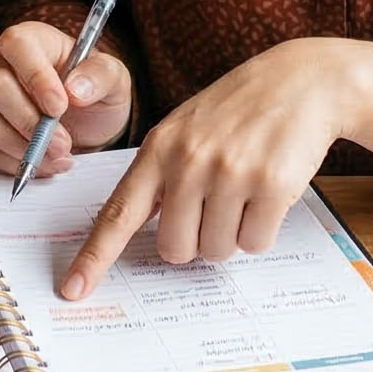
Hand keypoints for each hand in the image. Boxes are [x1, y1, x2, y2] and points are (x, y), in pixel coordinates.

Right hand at [0, 20, 132, 178]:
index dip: (35, 76)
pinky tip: (44, 163)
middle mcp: (0, 63)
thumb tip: (77, 88)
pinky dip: (16, 162)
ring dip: (24, 147)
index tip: (59, 106)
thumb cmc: (96, 90)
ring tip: (59, 155)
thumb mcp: (114, 78)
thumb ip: (102, 75)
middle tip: (63, 143)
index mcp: (31, 39)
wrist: (90, 122)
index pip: (17, 45)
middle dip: (31, 123)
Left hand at [60, 38, 360, 298]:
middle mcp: (188, 161)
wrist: (299, 82)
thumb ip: (160, 176)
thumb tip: (140, 234)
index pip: (117, 214)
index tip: (72, 290)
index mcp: (158, 149)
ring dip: (232, 233)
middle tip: (216, 206)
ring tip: (244, 190)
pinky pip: (255, 243)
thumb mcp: (184, 130)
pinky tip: (267, 192)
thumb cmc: (237, 112)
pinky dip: (262, 229)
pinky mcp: (270, 184)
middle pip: (176, 249)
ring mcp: (229, 172)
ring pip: (217, 250)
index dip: (94, 257)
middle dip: (196, 240)